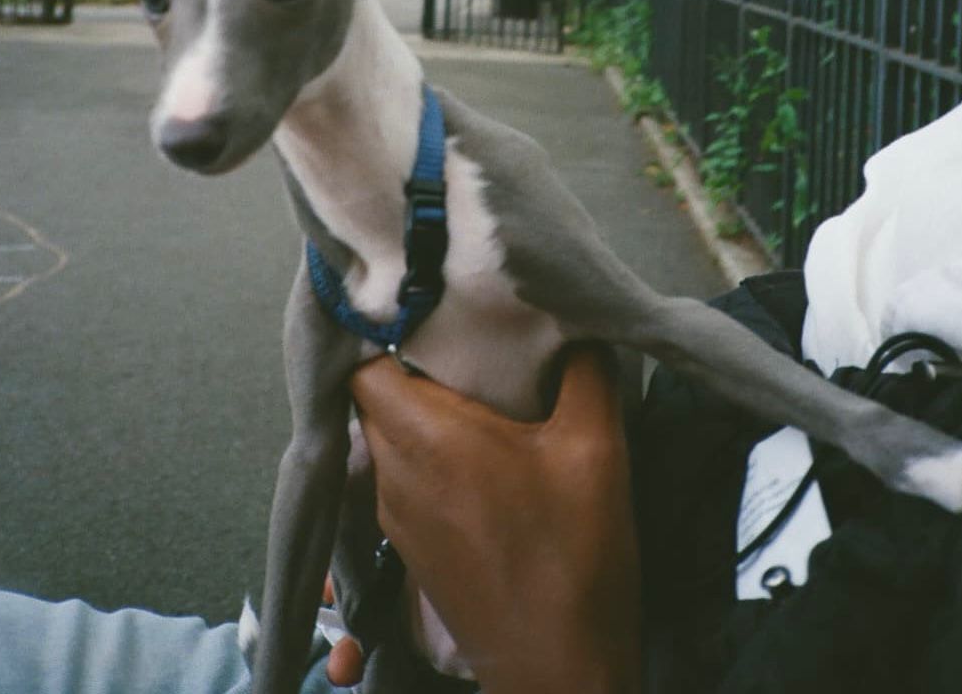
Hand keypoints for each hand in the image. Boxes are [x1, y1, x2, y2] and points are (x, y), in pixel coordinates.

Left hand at [328, 344, 640, 693]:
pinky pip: (399, 476)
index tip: (427, 304)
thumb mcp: (597, 445)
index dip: (387, 327)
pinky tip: (474, 448)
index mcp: (426, 437)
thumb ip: (585, 368)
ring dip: (416, 411)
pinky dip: (424, 452)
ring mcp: (397, 515)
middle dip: (407, 363)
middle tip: (458, 337)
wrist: (560, 668)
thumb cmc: (574, 555)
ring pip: (384, 438)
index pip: (364, 363)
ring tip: (471, 388)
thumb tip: (577, 321)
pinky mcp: (412, 546)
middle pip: (372, 397)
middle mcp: (395, 473)